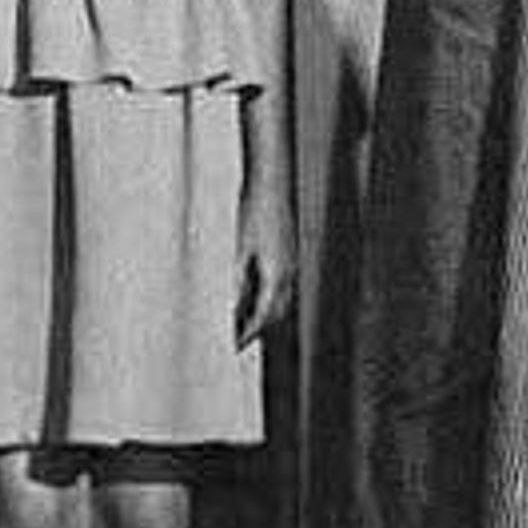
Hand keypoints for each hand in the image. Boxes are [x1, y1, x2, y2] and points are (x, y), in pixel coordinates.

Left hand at [236, 194, 296, 345]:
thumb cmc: (255, 211)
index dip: (250, 332)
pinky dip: (269, 296)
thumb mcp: (240, 249)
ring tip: (242, 321)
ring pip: (282, 299)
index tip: (235, 345)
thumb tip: (233, 306)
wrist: (273, 183)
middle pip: (277, 312)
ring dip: (265, 313)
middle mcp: (290, 272)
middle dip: (259, 327)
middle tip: (238, 338)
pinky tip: (253, 294)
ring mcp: (293, 262)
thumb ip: (238, 281)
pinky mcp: (290, 253)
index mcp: (277, 274)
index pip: (264, 315)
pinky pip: (282, 284)